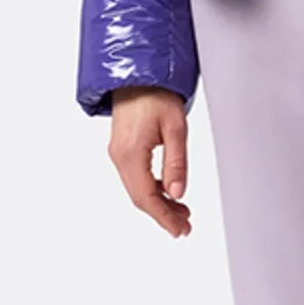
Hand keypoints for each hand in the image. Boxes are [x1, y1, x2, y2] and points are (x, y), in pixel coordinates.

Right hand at [107, 86, 191, 236]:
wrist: (137, 73)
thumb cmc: (156, 94)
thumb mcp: (176, 128)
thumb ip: (177, 163)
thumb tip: (178, 193)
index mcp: (130, 154)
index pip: (146, 197)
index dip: (164, 217)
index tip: (179, 230)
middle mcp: (120, 157)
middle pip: (140, 197)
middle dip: (162, 214)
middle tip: (184, 226)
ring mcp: (119, 153)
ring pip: (137, 189)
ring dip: (158, 203)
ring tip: (181, 212)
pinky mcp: (123, 149)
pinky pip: (136, 177)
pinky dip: (152, 189)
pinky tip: (168, 192)